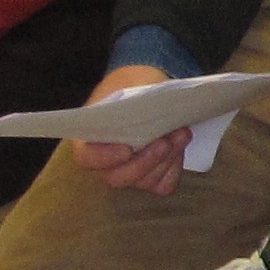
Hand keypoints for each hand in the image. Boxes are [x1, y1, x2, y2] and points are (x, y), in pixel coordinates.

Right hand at [74, 63, 187, 196]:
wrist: (148, 91)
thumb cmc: (132, 86)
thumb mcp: (130, 84)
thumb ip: (134, 100)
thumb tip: (148, 111)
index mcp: (89, 138)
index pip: (87, 158)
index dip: (105, 158)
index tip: (127, 149)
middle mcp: (106, 162)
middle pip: (118, 178)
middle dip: (145, 162)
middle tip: (165, 141)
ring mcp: (129, 172)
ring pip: (144, 182)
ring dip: (166, 160)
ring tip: (182, 133)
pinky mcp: (151, 177)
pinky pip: (163, 185)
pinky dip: (173, 169)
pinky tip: (179, 147)